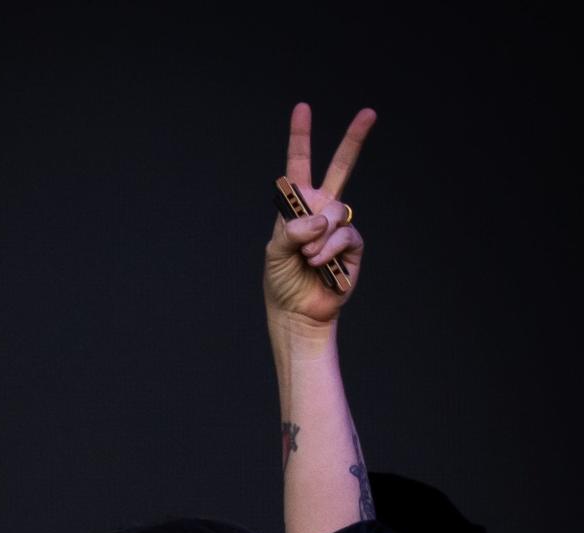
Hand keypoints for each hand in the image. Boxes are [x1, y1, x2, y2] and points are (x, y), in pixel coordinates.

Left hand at [263, 102, 375, 324]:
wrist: (298, 312)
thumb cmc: (281, 281)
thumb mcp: (274, 252)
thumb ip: (290, 230)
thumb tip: (320, 219)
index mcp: (298, 205)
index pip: (298, 165)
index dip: (300, 137)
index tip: (302, 108)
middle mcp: (321, 210)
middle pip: (341, 167)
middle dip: (354, 139)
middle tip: (369, 112)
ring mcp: (338, 226)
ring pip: (335, 212)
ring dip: (318, 236)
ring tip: (308, 258)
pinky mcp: (353, 246)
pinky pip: (345, 234)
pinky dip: (329, 248)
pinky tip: (319, 263)